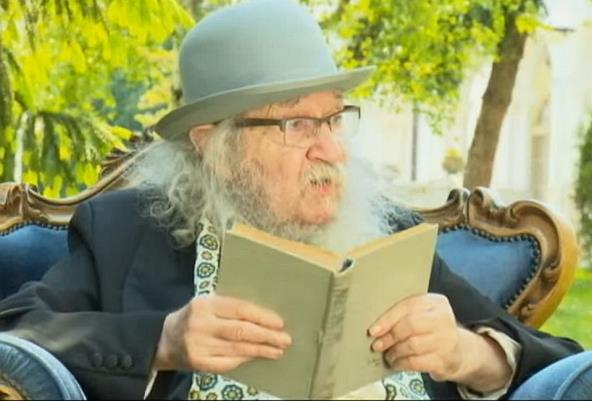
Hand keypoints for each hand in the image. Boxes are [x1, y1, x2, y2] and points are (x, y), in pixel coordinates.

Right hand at [154, 295, 291, 372]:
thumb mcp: (208, 304)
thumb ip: (230, 307)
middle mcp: (201, 324)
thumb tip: (265, 316)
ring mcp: (199, 345)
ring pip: (237, 349)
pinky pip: (228, 362)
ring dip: (261, 350)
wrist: (165, 339)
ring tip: (278, 350)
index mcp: (205, 304)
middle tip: (285, 339)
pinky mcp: (199, 363)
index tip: (279, 322)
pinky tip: (258, 356)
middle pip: (240, 331)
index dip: (261, 316)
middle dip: (266, 336)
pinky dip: (246, 359)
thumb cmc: (196, 317)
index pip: (239, 309)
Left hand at [368, 294, 510, 391]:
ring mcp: (447, 340)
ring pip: (412, 345)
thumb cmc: (432, 330)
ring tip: (387, 355)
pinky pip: (417, 362)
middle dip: (390, 336)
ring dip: (394, 352)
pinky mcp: (445, 360)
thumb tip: (376, 328)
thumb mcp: (423, 315)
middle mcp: (444, 318)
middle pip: (410, 325)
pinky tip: (396, 363)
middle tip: (377, 345)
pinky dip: (402, 363)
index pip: (408, 306)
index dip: (387, 318)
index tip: (373, 330)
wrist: (459, 351)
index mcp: (436, 302)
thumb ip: (404, 315)